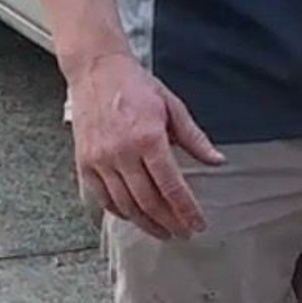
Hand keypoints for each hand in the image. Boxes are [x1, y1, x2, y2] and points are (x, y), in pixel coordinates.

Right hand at [67, 52, 224, 241]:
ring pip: (126, 205)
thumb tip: (216, 160)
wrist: (96, 69)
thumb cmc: (134, 85)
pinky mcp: (85, 163)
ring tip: (163, 232)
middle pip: (149, 201)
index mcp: (148, 137)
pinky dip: (121, 213)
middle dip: (170, 222)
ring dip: (147, 224)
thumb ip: (194, 138)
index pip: (171, 186)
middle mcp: (122, 152)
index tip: (197, 223)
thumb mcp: (171, 106)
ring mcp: (100, 160)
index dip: (186, 210)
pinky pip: (104, 198)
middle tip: (184, 232)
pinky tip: (135, 217)